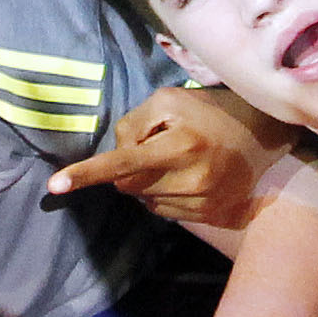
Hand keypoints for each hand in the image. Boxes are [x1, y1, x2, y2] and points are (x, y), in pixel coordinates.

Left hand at [43, 82, 291, 230]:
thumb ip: (134, 123)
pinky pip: (164, 212)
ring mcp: (202, 202)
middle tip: (155, 147)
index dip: (87, 174)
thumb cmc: (209, 111)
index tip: (54, 186)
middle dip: (129, 169)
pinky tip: (185, 177)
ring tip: (176, 160)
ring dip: (146, 183)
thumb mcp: (169, 100)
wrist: (263, 135)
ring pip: (144, 201)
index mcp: (179, 146)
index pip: (123, 163)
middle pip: (128, 186)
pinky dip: (164, 195)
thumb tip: (118, 155)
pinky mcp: (210, 216)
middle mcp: (191, 179)